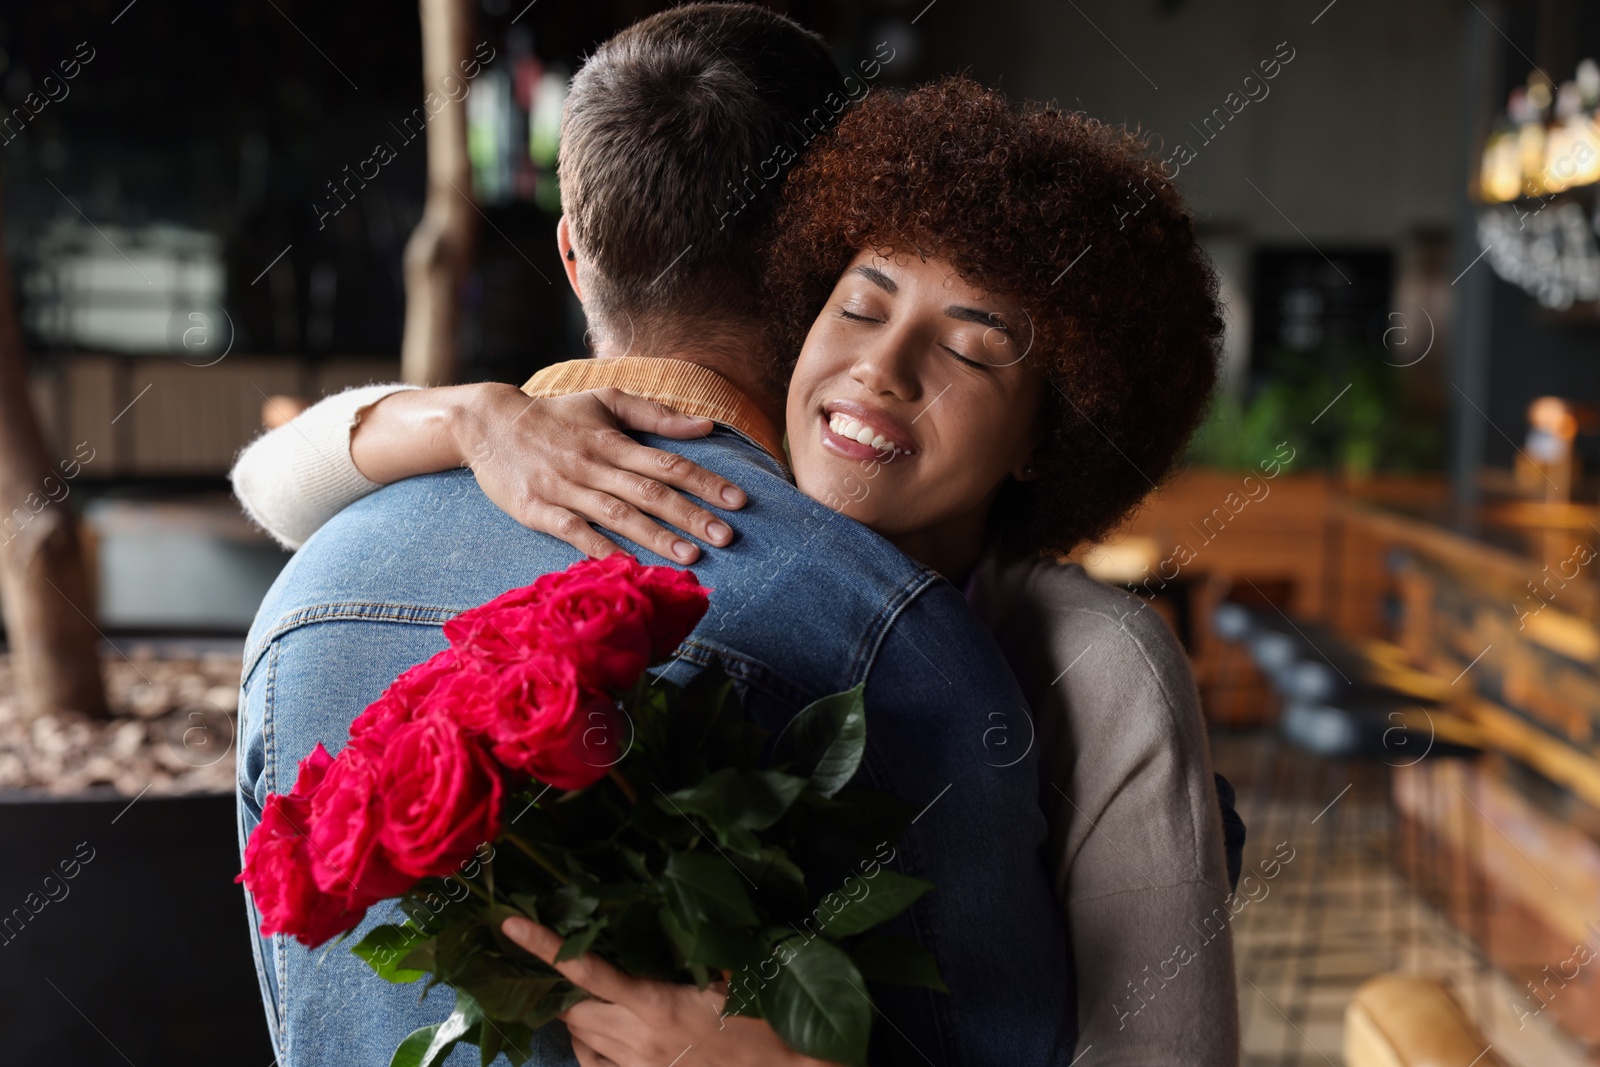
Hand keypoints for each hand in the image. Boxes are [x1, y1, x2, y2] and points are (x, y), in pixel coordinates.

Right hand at [450, 384, 748, 562]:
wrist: (486, 423)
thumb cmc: (555, 414)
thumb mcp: (605, 400)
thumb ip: (655, 414)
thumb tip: (705, 427)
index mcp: (613, 440)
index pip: (668, 463)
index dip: (705, 482)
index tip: (738, 501)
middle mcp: (594, 464)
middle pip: (650, 492)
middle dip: (691, 515)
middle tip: (727, 538)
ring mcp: (566, 489)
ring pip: (618, 514)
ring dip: (655, 537)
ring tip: (691, 557)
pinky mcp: (538, 510)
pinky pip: (574, 532)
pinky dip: (600, 548)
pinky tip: (626, 566)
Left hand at [499, 917, 837, 1066]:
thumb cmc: (763, 1023)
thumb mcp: (730, 976)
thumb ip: (694, 946)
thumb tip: (673, 909)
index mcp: (655, 1003)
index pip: (585, 970)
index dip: (543, 947)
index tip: (508, 926)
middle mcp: (636, 1040)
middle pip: (571, 1011)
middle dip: (561, 988)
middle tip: (565, 964)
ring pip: (580, 1041)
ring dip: (576, 1018)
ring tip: (590, 998)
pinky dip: (589, 1047)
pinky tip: (601, 1035)